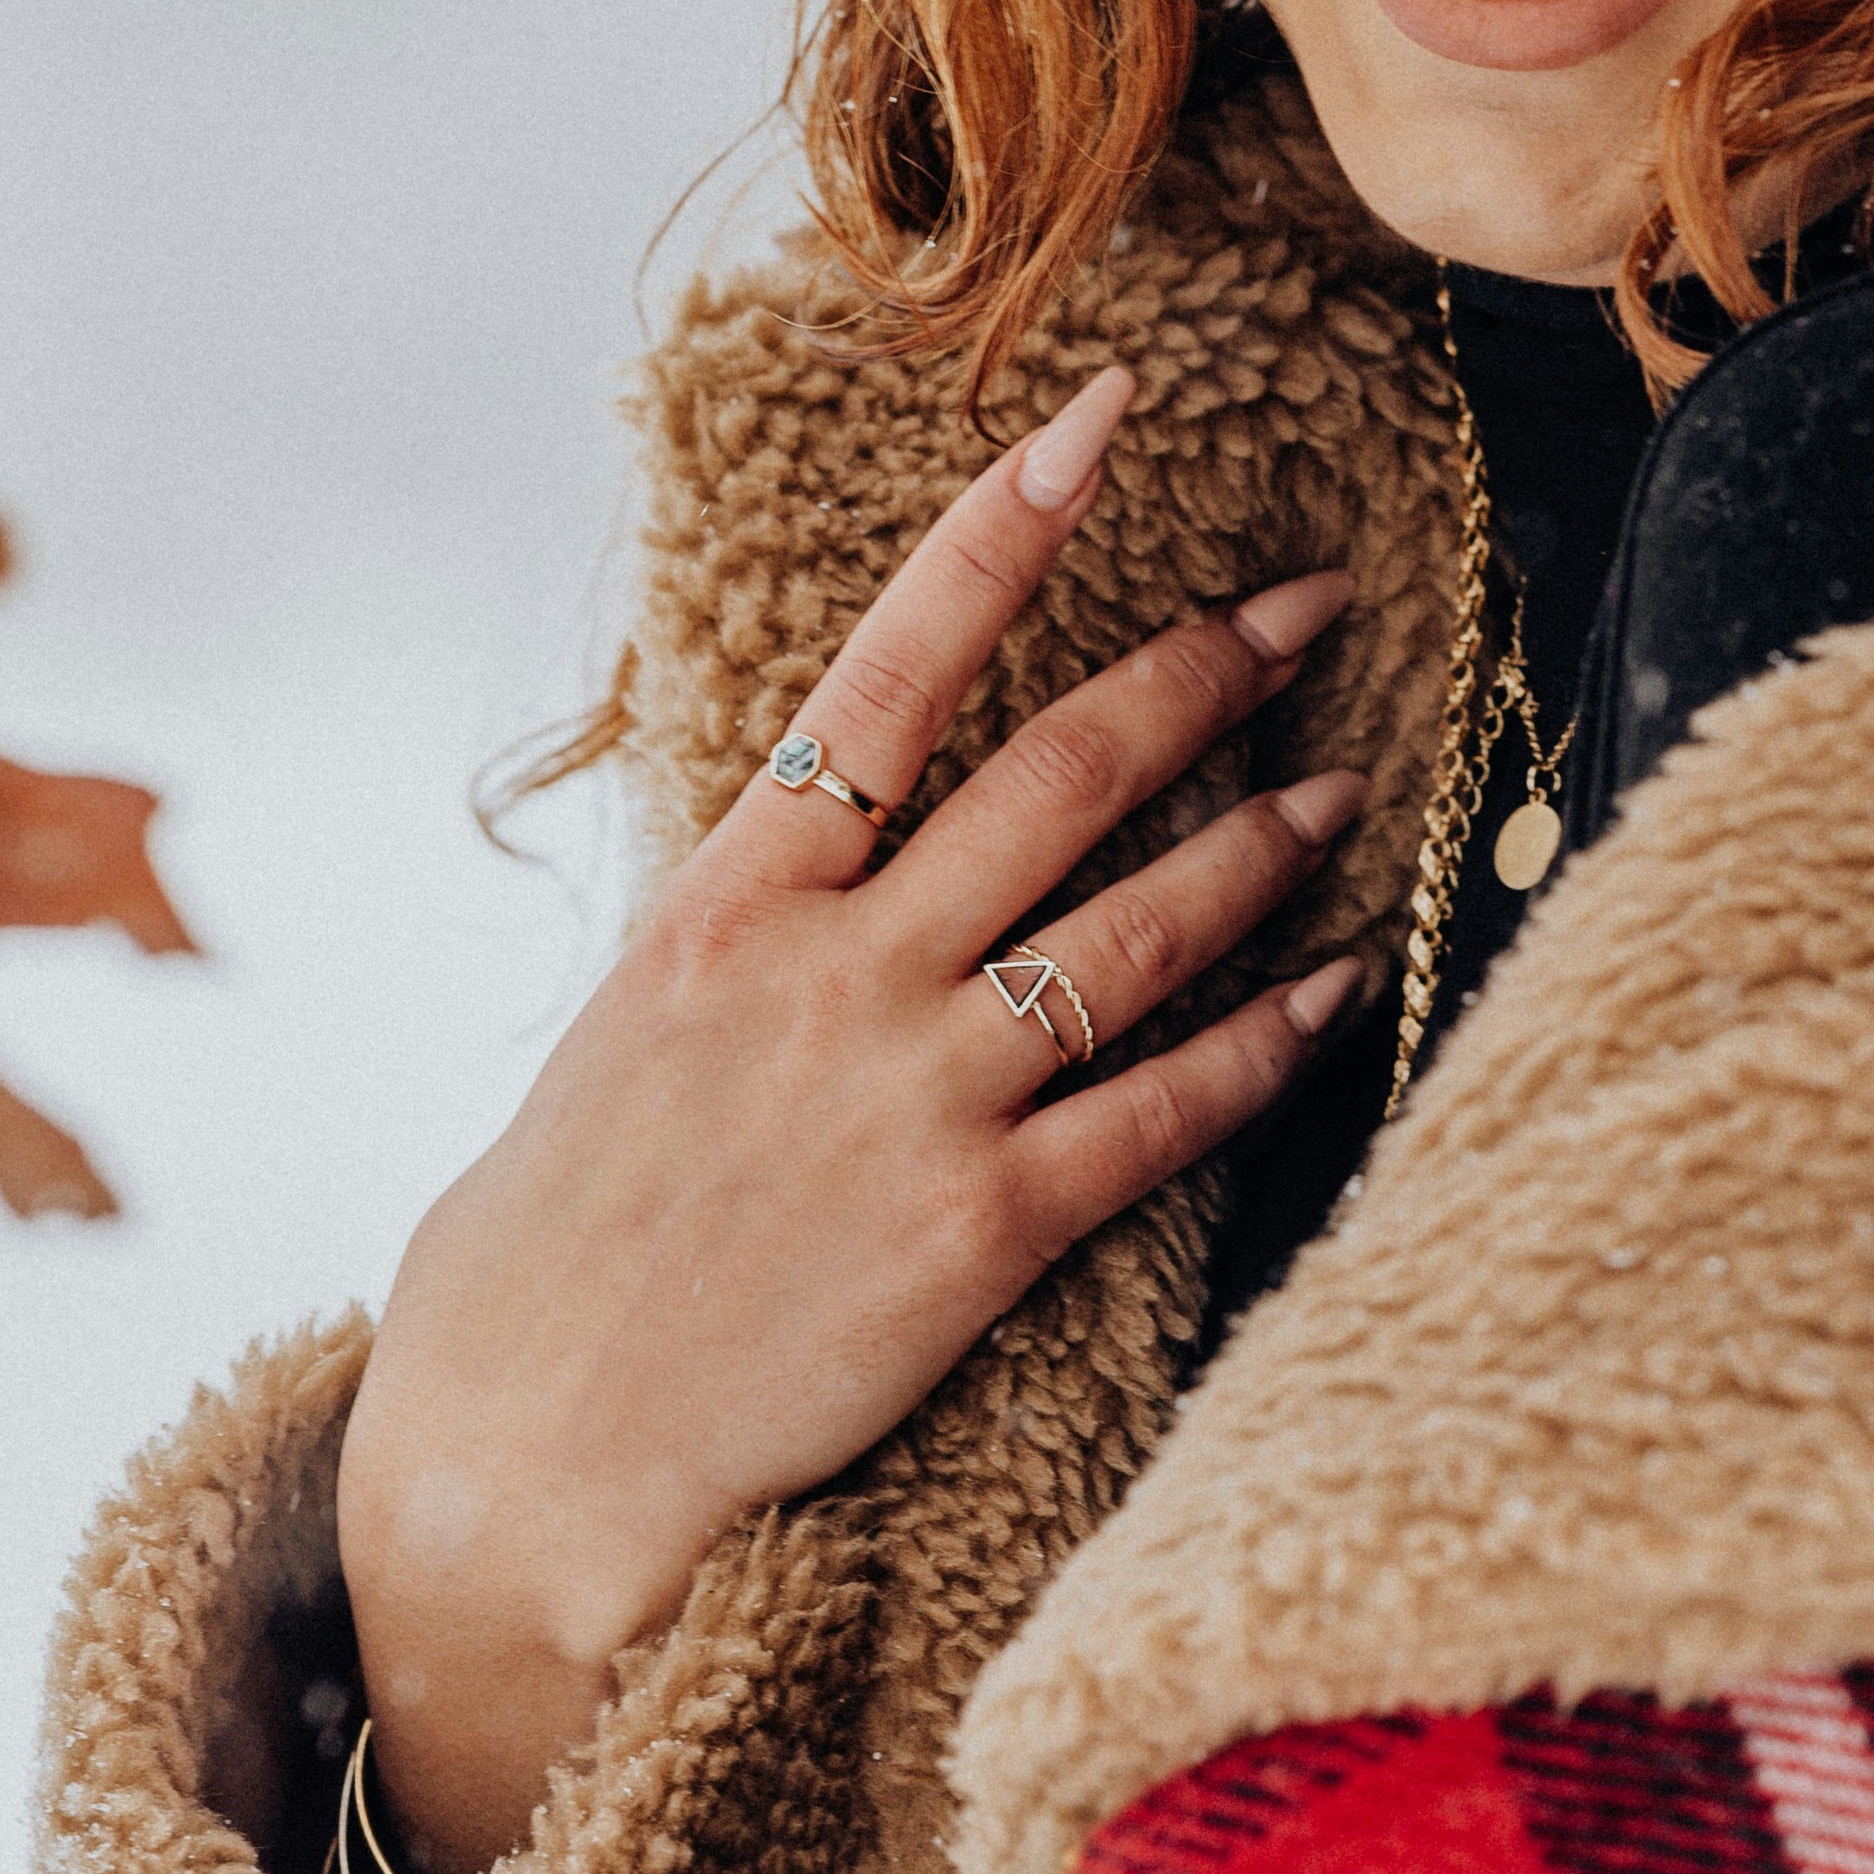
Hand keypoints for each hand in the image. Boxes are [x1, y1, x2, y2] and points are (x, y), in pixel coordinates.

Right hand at [337, 363, 1363, 1873]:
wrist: (529, 1454)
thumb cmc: (558, 1246)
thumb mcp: (625, 1036)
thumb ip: (742, 937)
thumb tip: (821, 858)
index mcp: (729, 902)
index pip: (885, 669)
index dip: (1001, 530)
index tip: (1097, 420)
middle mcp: (834, 973)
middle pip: (1058, 769)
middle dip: (1205, 665)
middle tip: (1312, 597)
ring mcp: (914, 1095)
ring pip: (1138, 923)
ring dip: (1262, 838)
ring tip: (1344, 781)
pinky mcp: (983, 1228)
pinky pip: (1165, 1109)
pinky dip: (1268, 1041)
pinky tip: (1338, 990)